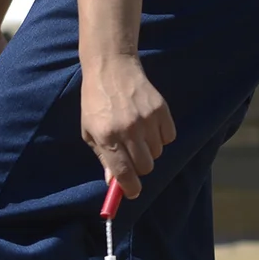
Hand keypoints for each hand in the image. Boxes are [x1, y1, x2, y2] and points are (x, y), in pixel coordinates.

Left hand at [82, 54, 173, 198]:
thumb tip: (113, 183)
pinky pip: (169, 137)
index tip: (132, 192)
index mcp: (107, 136)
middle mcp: (128, 130)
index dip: (130, 188)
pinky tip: (148, 124)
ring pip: (158, 153)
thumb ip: (103, 157)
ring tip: (137, 133)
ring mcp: (147, 119)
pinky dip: (161, 136)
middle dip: (140, 168)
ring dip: (149, 150)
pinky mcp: (161, 110)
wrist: (111, 67)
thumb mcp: (89, 130)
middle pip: (145, 167)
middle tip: (132, 156)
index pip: (124, 173)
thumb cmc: (96, 101)